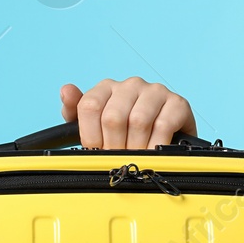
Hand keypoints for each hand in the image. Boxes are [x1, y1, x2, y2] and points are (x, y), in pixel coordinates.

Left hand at [60, 76, 195, 149]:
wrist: (165, 141)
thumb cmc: (124, 135)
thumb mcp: (94, 127)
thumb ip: (75, 112)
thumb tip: (66, 90)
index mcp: (106, 87)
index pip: (89, 106)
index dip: (91, 135)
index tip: (97, 150)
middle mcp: (130, 84)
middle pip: (112, 117)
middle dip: (113, 145)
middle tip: (118, 158)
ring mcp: (155, 91)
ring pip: (137, 121)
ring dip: (135, 147)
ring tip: (136, 156)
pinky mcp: (177, 103)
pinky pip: (163, 125)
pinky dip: (156, 144)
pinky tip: (153, 151)